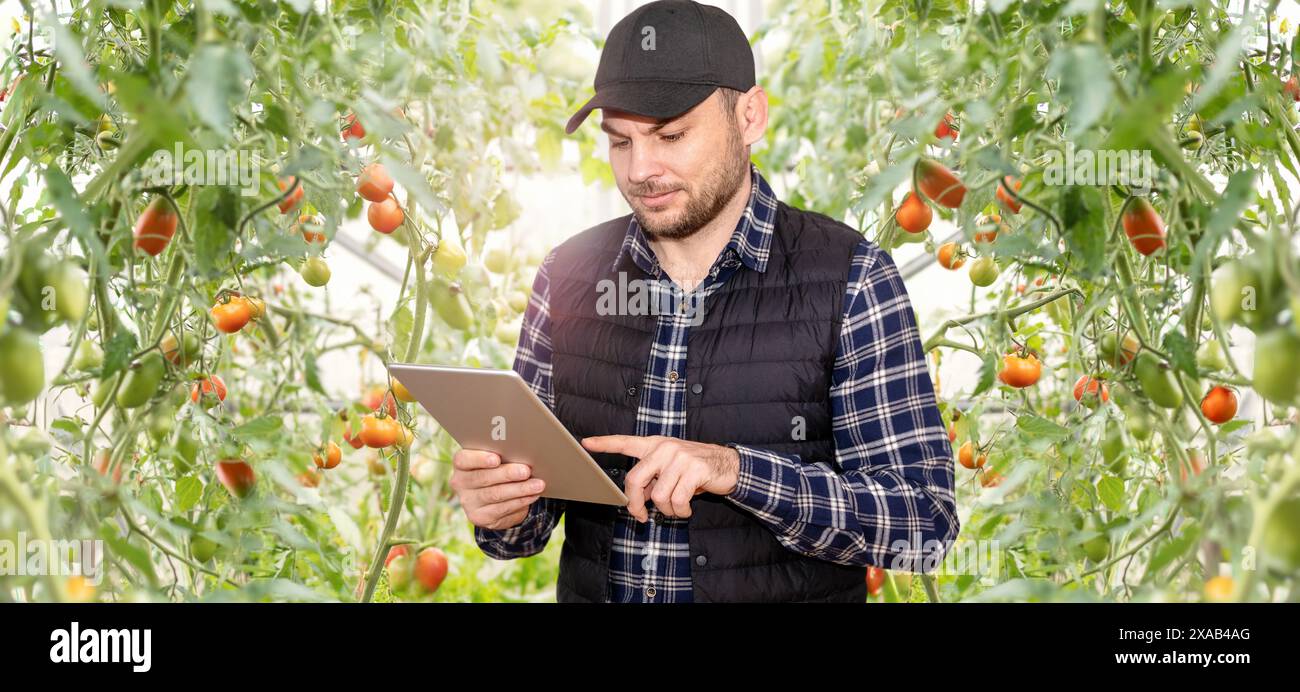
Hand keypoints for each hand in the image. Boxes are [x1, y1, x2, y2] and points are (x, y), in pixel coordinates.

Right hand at [449, 448, 546, 529]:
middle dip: (507, 474)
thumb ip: (503, 454)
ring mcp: (468, 502)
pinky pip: (502, 509)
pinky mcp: (479, 517)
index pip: (463, 460)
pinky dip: (521, 501)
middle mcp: (460, 483)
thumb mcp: (496, 460)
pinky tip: (533, 495)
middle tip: (526, 471)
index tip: (496, 458)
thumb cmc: (498, 469)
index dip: (479, 459)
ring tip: (538, 484)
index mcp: (461, 464)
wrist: (493, 499)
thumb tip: (524, 452)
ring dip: (520, 489)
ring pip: (495, 494)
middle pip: (483, 477)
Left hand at [581, 435, 739, 521]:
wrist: (728, 466)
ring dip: (666, 511)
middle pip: (634, 480)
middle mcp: (664, 448)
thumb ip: (653, 479)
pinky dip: (681, 512)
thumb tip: (637, 499)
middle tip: (640, 517)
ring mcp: (679, 457)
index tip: (586, 443)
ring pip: (658, 496)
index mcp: (655, 445)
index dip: (605, 443)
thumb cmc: (696, 470)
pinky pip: (677, 501)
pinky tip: (686, 509)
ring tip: (677, 508)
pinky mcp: (694, 470)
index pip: (625, 442)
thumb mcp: (671, 470)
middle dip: (635, 504)